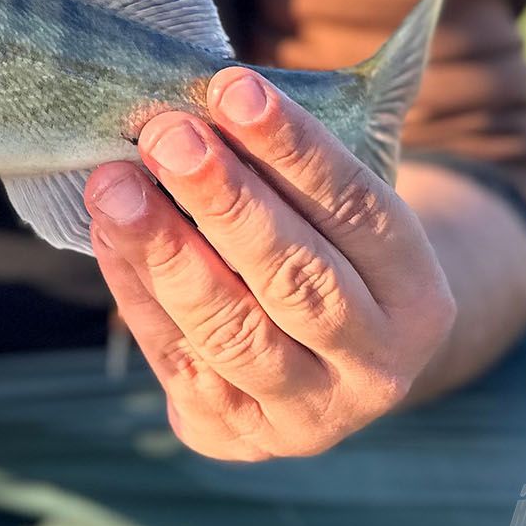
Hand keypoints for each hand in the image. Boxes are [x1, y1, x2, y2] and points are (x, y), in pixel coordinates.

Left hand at [85, 67, 456, 460]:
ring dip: (166, 250)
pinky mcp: (236, 436)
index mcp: (418, 295)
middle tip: (165, 135)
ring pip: (232, 331)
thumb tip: (217, 91)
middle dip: (225, 201)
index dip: (294, 148)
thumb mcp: (336, 203)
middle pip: (297, 278)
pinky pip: (178, 359)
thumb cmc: (318, 245)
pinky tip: (107, 232)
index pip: (358, 210)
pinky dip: (136, 292)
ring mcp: (306, 414)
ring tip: (114, 183)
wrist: (320, 361)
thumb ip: (294, 156)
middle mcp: (376, 365)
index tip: (231, 89)